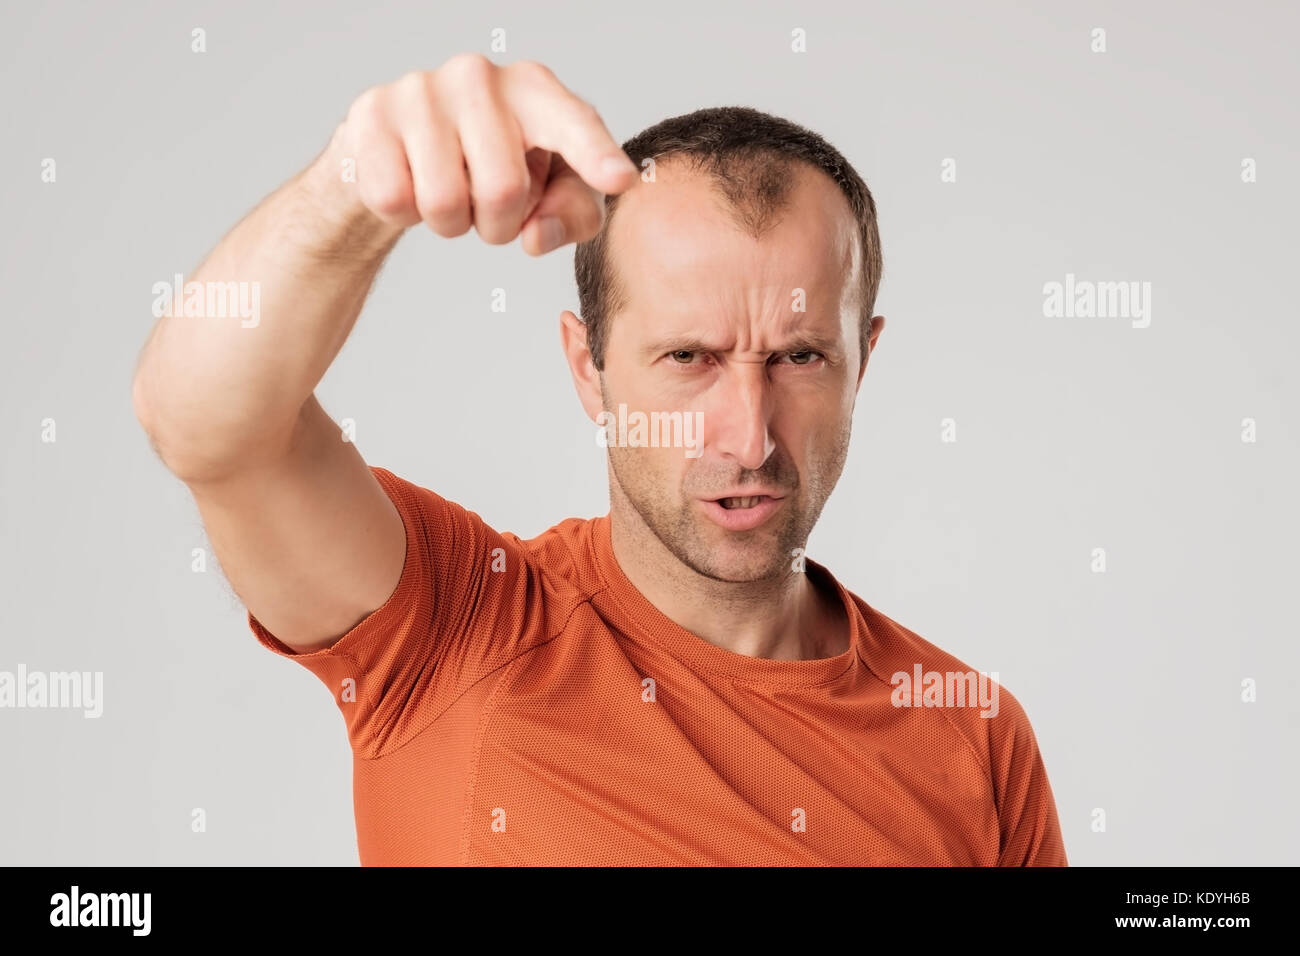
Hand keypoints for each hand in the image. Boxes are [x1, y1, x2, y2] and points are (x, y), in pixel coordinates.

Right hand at [335, 55, 639, 253]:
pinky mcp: (371, 116)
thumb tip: (538, 235)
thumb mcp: (550, 196)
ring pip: (444, 203)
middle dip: (497, 224)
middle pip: (503, 190)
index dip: (596, 156)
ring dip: (450, 223)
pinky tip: (410, 182)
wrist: (398, 157)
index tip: (620, 179)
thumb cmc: (490, 170)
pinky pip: (395, 201)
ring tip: (450, 193)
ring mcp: (421, 89)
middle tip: (487, 207)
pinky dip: (405, 213)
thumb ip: (572, 216)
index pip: (573, 124)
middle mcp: (480, 76)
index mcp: (535, 90)